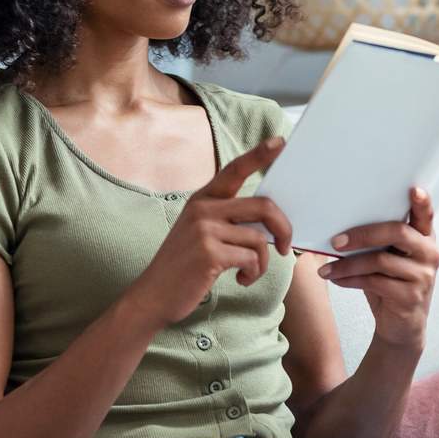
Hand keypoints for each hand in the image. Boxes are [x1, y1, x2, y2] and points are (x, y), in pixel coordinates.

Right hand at [124, 136, 293, 329]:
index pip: (235, 169)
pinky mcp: (209, 252)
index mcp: (202, 199)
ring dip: (262, 261)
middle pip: (263, 206)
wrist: (153, 295)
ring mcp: (205, 229)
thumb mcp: (201, 233)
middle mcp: (203, 208)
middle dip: (283, 228)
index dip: (259, 155)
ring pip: (259, 238)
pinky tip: (240, 280)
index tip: (280, 142)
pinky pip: (251, 258)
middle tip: (285, 247)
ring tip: (248, 272)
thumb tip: (269, 222)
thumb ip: (228, 220)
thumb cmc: (184, 266)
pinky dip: (253, 273)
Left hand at [317, 186, 438, 349]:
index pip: (426, 215)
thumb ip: (378, 242)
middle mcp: (429, 254)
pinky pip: (374, 282)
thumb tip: (338, 228)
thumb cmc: (391, 284)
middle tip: (335, 241)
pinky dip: (350, 280)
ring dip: (347, 265)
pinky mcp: (411, 296)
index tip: (414, 190)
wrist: (402, 327)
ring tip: (325, 269)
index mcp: (425, 238)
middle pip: (397, 232)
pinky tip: (337, 280)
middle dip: (362, 234)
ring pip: (379, 261)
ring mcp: (423, 276)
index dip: (422, 202)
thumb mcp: (388, 259)